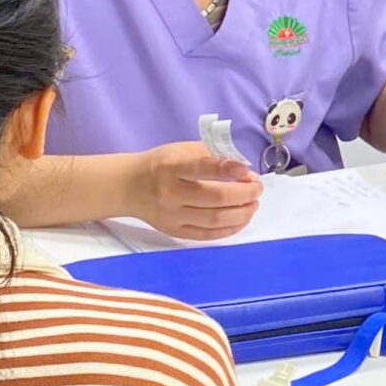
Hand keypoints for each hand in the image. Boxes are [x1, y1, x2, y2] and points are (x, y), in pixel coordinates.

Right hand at [126, 142, 263, 240]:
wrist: (129, 186)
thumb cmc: (160, 164)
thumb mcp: (182, 149)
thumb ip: (212, 155)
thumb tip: (244, 171)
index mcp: (171, 167)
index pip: (203, 168)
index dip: (229, 169)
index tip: (247, 171)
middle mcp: (171, 193)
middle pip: (216, 199)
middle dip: (244, 194)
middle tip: (257, 188)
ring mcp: (172, 216)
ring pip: (215, 220)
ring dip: (242, 213)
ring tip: (253, 204)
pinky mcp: (175, 231)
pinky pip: (207, 235)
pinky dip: (229, 229)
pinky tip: (241, 219)